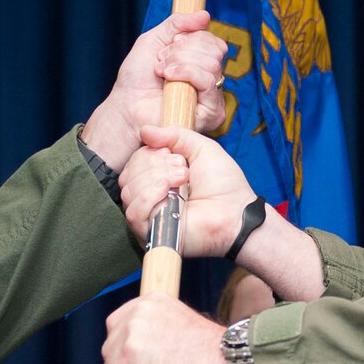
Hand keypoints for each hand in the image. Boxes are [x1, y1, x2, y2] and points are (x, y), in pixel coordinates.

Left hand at [82, 11, 228, 170]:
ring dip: (180, 62)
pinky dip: (186, 73)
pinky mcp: (211, 112)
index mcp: (200, 63)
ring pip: (211, 63)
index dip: (191, 38)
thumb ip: (177, 24)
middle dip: (182, 50)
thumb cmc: (137, 78)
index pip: (213, 41)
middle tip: (161, 61)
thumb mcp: (154, 39)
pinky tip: (168, 79)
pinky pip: (208, 81)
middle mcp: (209, 79)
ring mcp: (212, 96)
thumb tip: (205, 15)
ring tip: (162, 73)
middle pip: (214, 50)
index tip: (169, 46)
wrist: (126, 105)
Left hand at [103, 298, 232, 363]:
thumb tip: (142, 354)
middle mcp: (137, 312)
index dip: (124, 348)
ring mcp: (131, 334)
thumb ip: (156, 332)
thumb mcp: (179, 327)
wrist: (227, 362)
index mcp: (150, 301)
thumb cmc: (211, 354)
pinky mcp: (130, 358)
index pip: (119, 324)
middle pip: (110, 346)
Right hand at [118, 124, 255, 255]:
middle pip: (129, 174)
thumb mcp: (200, 147)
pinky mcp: (150, 233)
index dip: (152, 154)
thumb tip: (144, 130)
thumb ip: (174, 135)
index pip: (134, 161)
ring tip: (182, 181)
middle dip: (156, 165)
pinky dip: (148, 197)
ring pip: (128, 191)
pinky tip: (167, 192)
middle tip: (184, 171)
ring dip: (155, 179)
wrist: (235, 212)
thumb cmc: (222, 183)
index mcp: (157, 176)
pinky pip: (133, 212)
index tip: (179, 157)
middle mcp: (148, 195)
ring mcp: (148, 215)